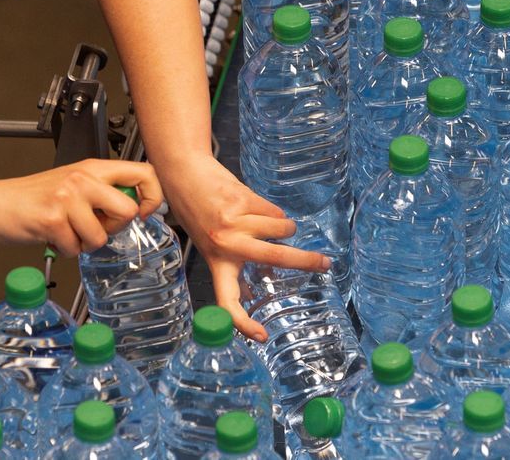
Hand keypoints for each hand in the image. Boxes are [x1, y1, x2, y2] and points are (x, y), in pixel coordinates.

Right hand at [0, 159, 163, 255]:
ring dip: (85, 243)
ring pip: (101, 236)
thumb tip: (136, 207)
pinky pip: (76, 248)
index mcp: (93, 167)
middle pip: (127, 210)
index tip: (144, 212)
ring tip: (68, 231)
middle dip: (114, 227)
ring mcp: (67, 198)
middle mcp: (82, 178)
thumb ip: (104, 191)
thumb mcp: (74, 183)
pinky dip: (66, 250)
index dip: (153, 196)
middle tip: (95, 226)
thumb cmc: (34, 197)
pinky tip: (53, 236)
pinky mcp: (52, 219)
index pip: (144, 172)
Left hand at [157, 154, 329, 341]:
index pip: (227, 301)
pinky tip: (254, 207)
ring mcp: (235, 221)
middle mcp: (226, 243)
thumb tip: (250, 295)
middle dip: (306, 261)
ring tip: (267, 223)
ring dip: (284, 227)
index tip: (261, 336)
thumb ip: (229, 268)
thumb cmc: (198, 213)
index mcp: (216, 262)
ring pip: (282, 229)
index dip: (243, 323)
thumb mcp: (209, 247)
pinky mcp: (242, 199)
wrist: (184, 173)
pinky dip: (272, 212)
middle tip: (325, 264)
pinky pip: (275, 211)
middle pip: (276, 258)